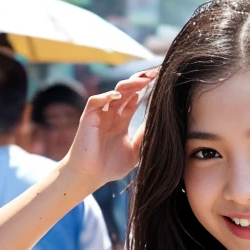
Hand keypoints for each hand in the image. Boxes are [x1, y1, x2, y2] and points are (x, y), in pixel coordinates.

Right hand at [62, 67, 158, 190]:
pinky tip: (119, 97)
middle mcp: (112, 114)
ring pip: (115, 92)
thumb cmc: (110, 167)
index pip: (135, 98)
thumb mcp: (135, 151)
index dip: (146, 89)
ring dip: (129, 84)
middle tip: (155, 73)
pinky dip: (106, 96)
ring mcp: (100, 114)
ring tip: (144, 81)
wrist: (89, 176)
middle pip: (127, 91)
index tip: (161, 80)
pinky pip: (96, 101)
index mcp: (122, 121)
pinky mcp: (89, 117)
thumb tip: (159, 124)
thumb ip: (144, 136)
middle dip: (141, 80)